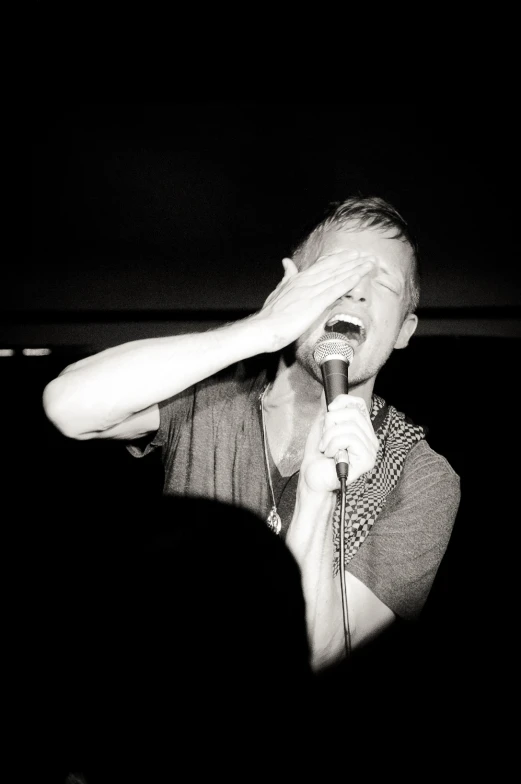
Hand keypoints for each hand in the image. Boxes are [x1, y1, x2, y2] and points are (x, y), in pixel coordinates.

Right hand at [251, 251, 373, 352]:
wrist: (263, 328)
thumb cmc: (269, 315)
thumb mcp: (277, 290)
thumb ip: (286, 277)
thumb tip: (286, 262)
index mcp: (298, 279)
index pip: (322, 265)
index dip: (339, 259)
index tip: (352, 254)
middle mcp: (306, 282)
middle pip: (333, 267)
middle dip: (351, 260)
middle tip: (368, 255)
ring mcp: (311, 291)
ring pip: (337, 276)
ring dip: (355, 268)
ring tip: (370, 262)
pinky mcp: (315, 303)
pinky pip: (335, 290)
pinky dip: (348, 281)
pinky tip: (359, 275)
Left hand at [301, 394, 378, 492]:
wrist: (313, 477)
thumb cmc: (318, 457)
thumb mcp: (323, 428)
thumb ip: (331, 413)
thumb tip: (334, 401)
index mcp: (361, 431)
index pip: (359, 405)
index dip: (343, 401)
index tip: (329, 409)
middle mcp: (370, 440)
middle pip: (354, 413)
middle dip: (332, 422)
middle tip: (324, 438)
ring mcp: (370, 451)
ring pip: (350, 426)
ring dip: (329, 436)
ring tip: (326, 448)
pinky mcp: (367, 460)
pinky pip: (350, 438)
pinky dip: (334, 444)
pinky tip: (331, 455)